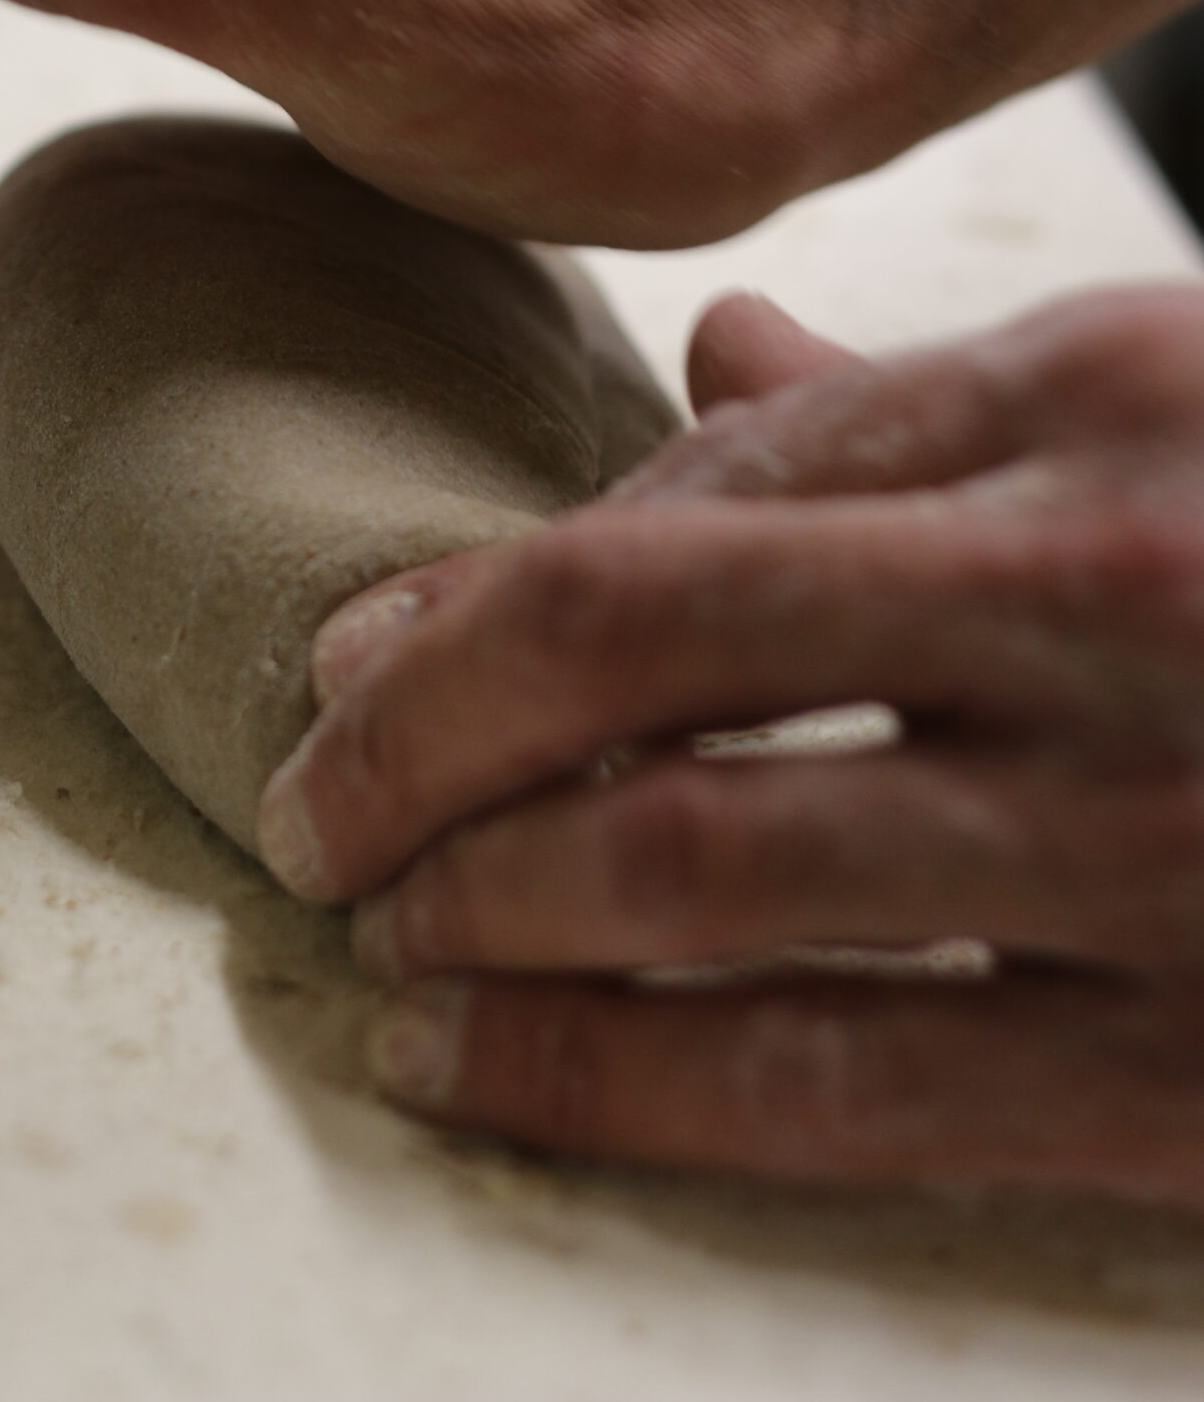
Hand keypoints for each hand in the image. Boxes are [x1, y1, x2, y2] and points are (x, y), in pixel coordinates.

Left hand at [261, 283, 1203, 1206]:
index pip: (711, 473)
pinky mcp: (1187, 1074)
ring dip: (480, 899)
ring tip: (381, 931)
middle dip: (424, 727)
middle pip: (645, 637)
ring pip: (696, 858)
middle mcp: (1106, 583)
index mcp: (1100, 392)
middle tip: (312, 800)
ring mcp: (1150, 827)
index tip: (361, 653)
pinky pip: (832, 1081)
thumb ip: (938, 409)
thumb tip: (715, 346)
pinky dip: (607, 1076)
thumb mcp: (1179, 427)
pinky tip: (481, 1073)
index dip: (502, 578)